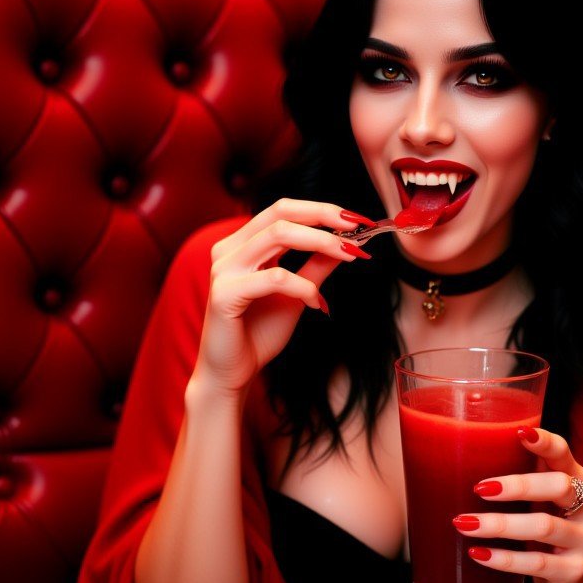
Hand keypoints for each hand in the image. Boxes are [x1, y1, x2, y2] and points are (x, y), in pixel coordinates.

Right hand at [192, 199, 372, 396]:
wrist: (232, 373)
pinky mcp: (224, 294)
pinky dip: (304, 287)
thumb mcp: (298, 293)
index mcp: (243, 244)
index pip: (283, 209)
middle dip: (323, 215)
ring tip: (350, 256)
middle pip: (280, 212)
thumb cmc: (259, 333)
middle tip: (358, 226)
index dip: (321, 209)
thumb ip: (316, 266)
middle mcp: (229, 250)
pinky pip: (275, 279)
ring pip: (278, 236)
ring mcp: (224, 270)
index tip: (358, 220)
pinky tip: (318, 303)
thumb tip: (348, 243)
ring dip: (321, 243)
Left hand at [454, 427, 582, 582]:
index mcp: (575, 479)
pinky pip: (537, 563)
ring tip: (464, 524)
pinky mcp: (574, 571)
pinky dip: (504, 559)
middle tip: (479, 489)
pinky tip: (478, 553)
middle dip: (518, 486)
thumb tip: (461, 454)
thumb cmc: (543, 528)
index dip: (545, 442)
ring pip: (544, 526)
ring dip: (501, 524)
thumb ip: (519, 477)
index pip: (564, 454)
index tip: (520, 432)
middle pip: (559, 486)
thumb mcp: (537, 500)